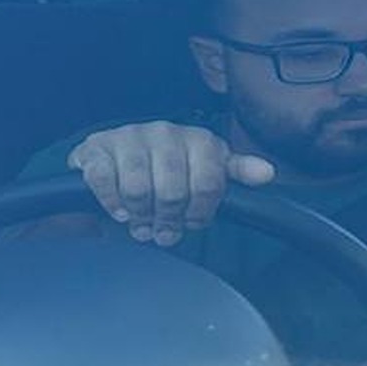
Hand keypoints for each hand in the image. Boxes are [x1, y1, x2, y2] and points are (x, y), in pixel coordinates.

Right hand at [67, 122, 274, 245]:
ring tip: (141, 223)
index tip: (192, 223)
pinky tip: (120, 210)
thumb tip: (268, 174)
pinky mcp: (98, 147)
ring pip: (138, 189)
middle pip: (172, 191)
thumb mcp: (209, 166)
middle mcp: (165, 132)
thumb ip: (238, 171)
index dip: (200, 212)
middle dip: (168, 220)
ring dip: (139, 215)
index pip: (207, 184)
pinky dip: (111, 202)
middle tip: (162, 232)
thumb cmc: (172, 164)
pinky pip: (103, 181)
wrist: (120, 150)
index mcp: (199, 139)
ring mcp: (130, 137)